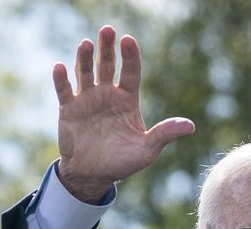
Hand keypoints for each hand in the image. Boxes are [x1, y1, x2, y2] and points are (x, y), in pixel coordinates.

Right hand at [53, 25, 193, 202]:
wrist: (92, 176)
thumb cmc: (121, 162)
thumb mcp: (147, 151)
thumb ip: (164, 135)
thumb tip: (190, 126)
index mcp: (127, 99)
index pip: (131, 71)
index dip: (130, 56)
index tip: (128, 41)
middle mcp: (107, 94)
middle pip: (107, 65)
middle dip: (107, 48)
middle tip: (107, 30)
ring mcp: (87, 100)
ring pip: (85, 73)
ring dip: (85, 58)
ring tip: (86, 44)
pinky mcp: (68, 110)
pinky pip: (65, 91)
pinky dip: (61, 79)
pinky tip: (60, 67)